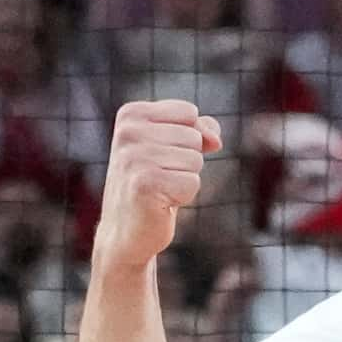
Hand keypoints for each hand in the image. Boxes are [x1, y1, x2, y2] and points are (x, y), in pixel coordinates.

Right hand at [96, 100, 222, 271]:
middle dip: (187, 161)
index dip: (189, 137)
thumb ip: (198, 130)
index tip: (163, 153)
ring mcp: (134, 157)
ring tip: (160, 187)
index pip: (189, 112)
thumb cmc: (153, 183)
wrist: (127, 228)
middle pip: (194, 137)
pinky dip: (184, 196)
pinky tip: (161, 201)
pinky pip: (192, 182)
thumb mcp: (172, 147)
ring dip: (185, 178)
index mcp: (131, 114)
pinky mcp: (145, 183)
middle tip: (160, 175)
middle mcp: (128, 132)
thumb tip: (215, 139)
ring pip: (195, 160)